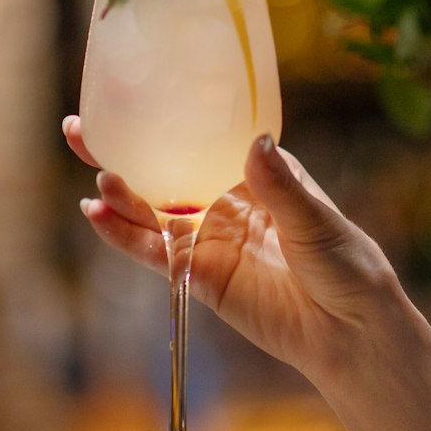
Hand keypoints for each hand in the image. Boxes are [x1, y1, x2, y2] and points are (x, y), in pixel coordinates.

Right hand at [63, 116, 430, 430]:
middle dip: (122, 151)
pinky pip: (155, 253)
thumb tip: (254, 143)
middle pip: (163, 170)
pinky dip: (125, 237)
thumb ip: (280, 188)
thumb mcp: (316, 221)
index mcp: (256, 173)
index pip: (201, 136)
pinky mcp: (199, 277)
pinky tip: (98, 218)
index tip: (128, 97)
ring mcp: (209, 239)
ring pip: (151, 211)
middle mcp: (225, 200)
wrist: (351, 332)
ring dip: (120, 195)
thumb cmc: (347, 267)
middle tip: (78, 131)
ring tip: (97, 178)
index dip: (164, 119)